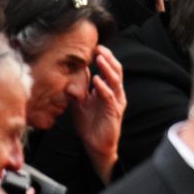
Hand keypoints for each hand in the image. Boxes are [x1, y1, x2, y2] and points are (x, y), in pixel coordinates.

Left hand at [71, 45, 125, 183]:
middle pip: (116, 71)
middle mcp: (115, 94)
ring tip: (100, 59)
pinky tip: (97, 80)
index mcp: (108, 90)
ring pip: (116, 81)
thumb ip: (81, 88)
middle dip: (109, 59)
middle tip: (100, 49)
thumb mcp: (81, 103)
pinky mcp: (114, 112)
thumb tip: (77, 72)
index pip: (110, 70)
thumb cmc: (89, 125)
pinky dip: (103, 87)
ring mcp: (116, 102)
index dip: (105, 58)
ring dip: (108, 69)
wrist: (95, 146)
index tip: (95, 47)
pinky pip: (110, 96)